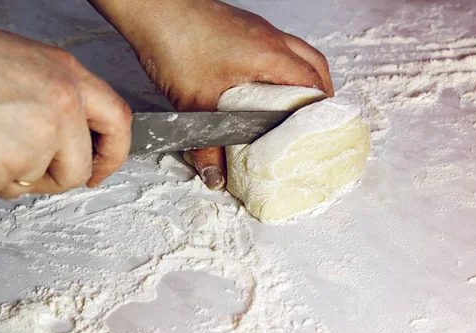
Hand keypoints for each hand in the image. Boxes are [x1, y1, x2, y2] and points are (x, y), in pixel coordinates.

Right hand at [0, 25, 131, 199]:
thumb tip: (71, 137)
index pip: (118, 121)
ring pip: (29, 183)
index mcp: (68, 77)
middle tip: (24, 167)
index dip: (113, 153)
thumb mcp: (26, 64)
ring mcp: (33, 141)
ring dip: (5, 174)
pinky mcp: (2, 167)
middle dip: (51, 178)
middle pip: (76, 170)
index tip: (100, 169)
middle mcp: (60, 109)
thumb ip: (57, 98)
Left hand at [90, 0, 332, 188]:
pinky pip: (278, 45)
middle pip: (315, 63)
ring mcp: (258, 29)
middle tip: (316, 117)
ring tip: (295, 102)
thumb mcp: (194, 103)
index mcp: (270, 56)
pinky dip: (282, 65)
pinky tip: (264, 82)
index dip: (322, 108)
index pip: (313, 83)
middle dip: (321, 92)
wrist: (153, 7)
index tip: (322, 128)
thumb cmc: (174, 41)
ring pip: (298, 51)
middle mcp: (270, 38)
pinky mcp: (244, 25)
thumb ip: (207, 145)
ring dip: (302, 76)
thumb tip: (215, 173)